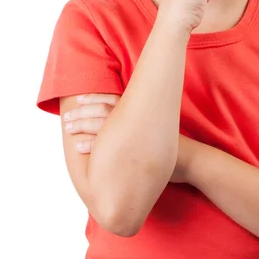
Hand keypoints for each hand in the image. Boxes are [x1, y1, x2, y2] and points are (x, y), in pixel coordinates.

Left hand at [66, 95, 199, 185]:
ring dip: (82, 126)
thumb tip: (125, 121)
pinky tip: (78, 148)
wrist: (190, 160)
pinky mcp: (132, 150)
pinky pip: (105, 146)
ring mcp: (134, 134)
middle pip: (102, 110)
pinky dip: (90, 145)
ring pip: (100, 125)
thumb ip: (139, 122)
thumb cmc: (171, 147)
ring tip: (69, 129)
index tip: (79, 99)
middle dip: (82, 112)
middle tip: (67, 116)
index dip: (94, 98)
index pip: (112, 99)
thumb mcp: (154, 128)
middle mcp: (135, 119)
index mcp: (139, 111)